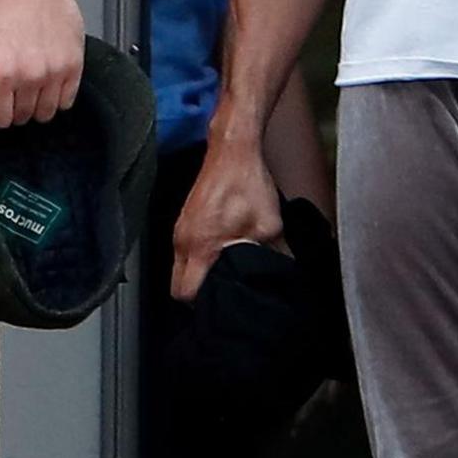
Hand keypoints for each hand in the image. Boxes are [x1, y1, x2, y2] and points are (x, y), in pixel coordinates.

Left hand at [0, 0, 83, 127]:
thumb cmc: (3, 7)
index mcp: (0, 73)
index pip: (0, 118)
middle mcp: (28, 77)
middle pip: (23, 117)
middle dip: (16, 110)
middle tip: (15, 93)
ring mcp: (54, 73)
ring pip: (46, 113)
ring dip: (37, 106)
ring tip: (32, 88)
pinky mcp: (74, 66)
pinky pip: (67, 100)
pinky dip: (58, 97)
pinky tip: (50, 83)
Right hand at [170, 140, 284, 301]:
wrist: (232, 150)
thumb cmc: (246, 183)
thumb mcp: (270, 225)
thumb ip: (274, 256)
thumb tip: (280, 275)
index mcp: (201, 246)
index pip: (185, 292)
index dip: (201, 306)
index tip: (218, 307)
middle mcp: (184, 239)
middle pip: (177, 285)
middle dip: (196, 295)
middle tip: (220, 297)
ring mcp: (181, 228)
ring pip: (180, 267)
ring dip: (197, 275)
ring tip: (222, 276)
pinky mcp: (185, 220)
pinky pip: (184, 251)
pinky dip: (197, 259)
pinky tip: (220, 254)